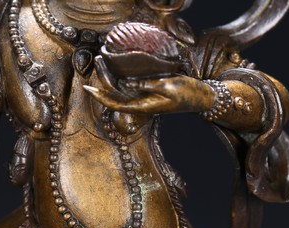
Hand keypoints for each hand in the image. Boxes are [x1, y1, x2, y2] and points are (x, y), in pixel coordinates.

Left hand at [84, 58, 214, 114]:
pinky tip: (116, 67)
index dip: (100, 96)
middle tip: (97, 60)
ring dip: (110, 76)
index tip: (88, 87)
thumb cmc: (186, 92)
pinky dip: (120, 77)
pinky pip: (129, 86)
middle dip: (103, 79)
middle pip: (115, 95)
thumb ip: (145, 85)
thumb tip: (125, 82)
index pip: (115, 103)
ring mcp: (143, 98)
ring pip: (120, 90)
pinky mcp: (148, 92)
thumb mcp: (167, 86)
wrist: (200, 97)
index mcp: (142, 106)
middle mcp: (140, 104)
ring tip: (102, 60)